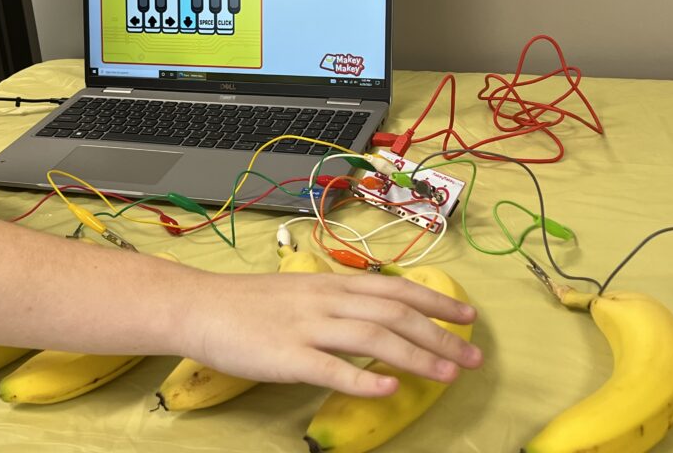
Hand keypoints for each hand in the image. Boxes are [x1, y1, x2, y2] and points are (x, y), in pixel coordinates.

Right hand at [181, 270, 481, 395]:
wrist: (200, 306)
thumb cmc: (249, 303)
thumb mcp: (300, 290)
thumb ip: (336, 300)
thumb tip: (374, 312)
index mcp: (331, 284)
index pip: (395, 289)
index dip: (436, 301)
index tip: (468, 315)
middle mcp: (326, 301)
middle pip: (395, 314)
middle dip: (440, 335)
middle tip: (473, 357)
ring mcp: (307, 328)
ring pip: (373, 337)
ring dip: (417, 355)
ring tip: (447, 374)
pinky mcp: (287, 357)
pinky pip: (331, 368)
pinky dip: (363, 378)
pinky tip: (389, 388)